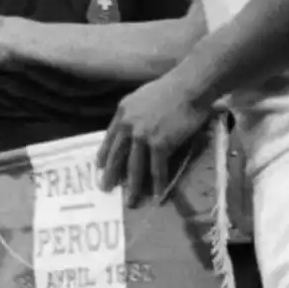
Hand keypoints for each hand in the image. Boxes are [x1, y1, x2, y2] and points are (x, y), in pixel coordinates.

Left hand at [97, 72, 212, 206]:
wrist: (189, 86)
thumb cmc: (171, 87)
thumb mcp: (142, 96)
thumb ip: (135, 112)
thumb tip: (136, 125)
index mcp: (123, 112)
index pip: (110, 138)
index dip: (104, 154)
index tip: (99, 167)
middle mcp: (129, 126)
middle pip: (117, 156)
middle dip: (111, 175)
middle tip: (105, 189)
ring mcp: (143, 136)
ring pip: (135, 167)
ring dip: (132, 187)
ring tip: (130, 201)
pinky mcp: (160, 144)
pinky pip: (157, 169)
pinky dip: (158, 184)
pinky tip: (157, 195)